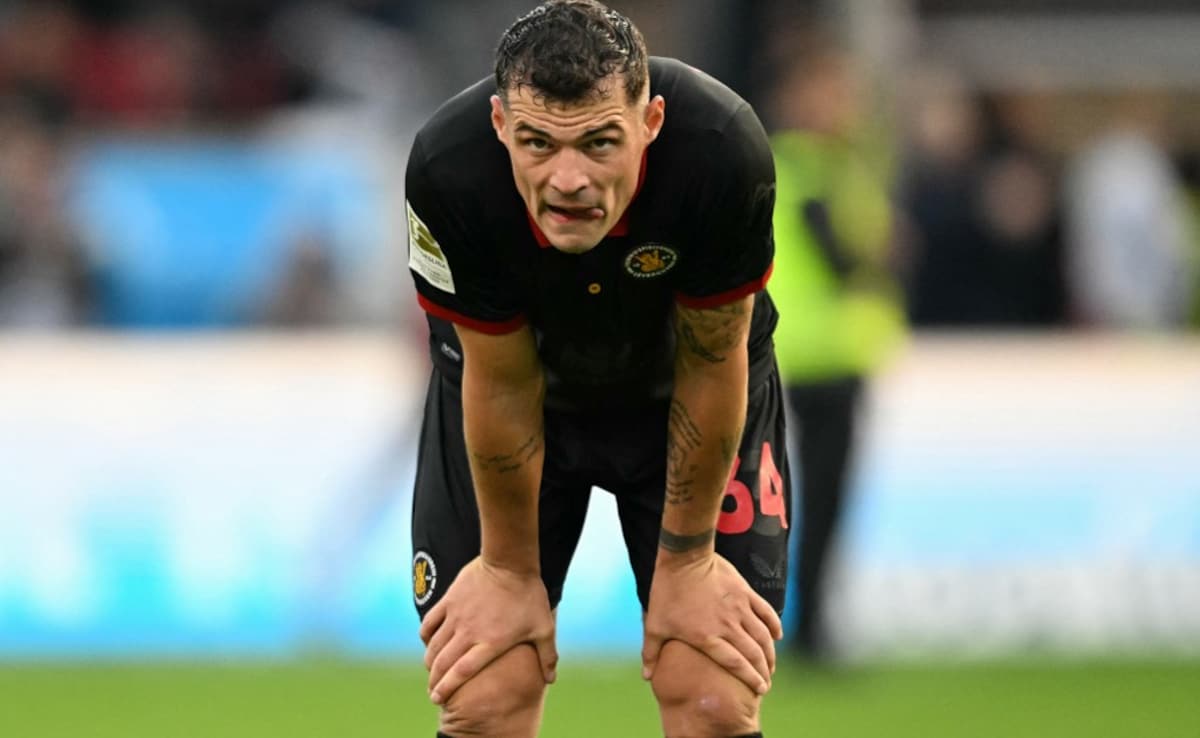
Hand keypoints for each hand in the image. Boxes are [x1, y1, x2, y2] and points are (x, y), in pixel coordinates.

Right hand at [419, 556, 556, 704]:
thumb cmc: (529, 595)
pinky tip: (428, 643)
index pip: (462, 672)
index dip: (447, 687)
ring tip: (431, 672)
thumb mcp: (544, 627)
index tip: (438, 698)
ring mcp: (457, 616)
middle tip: (433, 692)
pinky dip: (426, 636)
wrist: (510, 561)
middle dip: (435, 681)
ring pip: (434, 645)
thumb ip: (547, 655)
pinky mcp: (449, 600)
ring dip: (430, 662)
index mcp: (491, 642)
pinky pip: (430, 623)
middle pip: (443, 663)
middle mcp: (469, 632)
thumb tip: (551, 679)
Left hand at [641, 552, 781, 694]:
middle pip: (753, 654)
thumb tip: (646, 676)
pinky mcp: (746, 593)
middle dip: (764, 672)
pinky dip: (775, 626)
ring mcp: (739, 608)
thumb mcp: (654, 625)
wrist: (684, 558)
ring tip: (771, 665)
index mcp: (707, 637)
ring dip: (770, 653)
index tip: (760, 689)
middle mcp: (728, 626)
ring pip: (763, 636)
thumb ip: (651, 653)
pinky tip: (777, 636)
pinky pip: (766, 613)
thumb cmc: (667, 593)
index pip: (736, 664)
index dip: (750, 679)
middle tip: (766, 683)